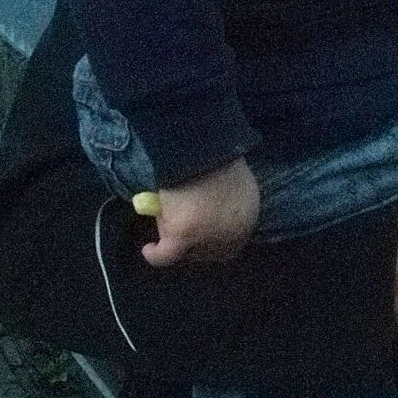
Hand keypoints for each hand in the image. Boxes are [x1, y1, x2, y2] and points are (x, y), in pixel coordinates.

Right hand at [140, 156, 259, 266]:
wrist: (199, 143)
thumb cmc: (214, 151)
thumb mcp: (232, 177)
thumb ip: (227, 198)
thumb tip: (210, 209)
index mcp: (249, 215)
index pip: (233, 243)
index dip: (214, 243)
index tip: (198, 236)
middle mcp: (234, 231)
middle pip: (211, 251)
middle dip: (194, 247)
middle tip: (176, 235)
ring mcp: (210, 236)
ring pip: (187, 251)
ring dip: (174, 243)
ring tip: (163, 228)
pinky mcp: (184, 236)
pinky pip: (166, 254)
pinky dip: (156, 254)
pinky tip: (149, 249)